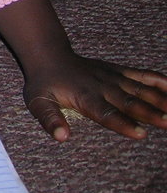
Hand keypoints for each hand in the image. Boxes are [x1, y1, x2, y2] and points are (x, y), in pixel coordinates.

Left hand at [0, 0, 166, 140]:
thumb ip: (49, 119)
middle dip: (150, 113)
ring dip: (160, 99)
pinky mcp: (120, 71)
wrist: (49, 55)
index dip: (122, 123)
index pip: (105, 113)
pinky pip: (142, 75)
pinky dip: (159, 81)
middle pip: (129, 102)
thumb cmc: (44, 84)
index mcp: (85, 97)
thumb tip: (61, 137)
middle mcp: (103, 87)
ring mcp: (113, 77)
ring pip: (140, 89)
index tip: (140, 133)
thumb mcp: (38, 102)